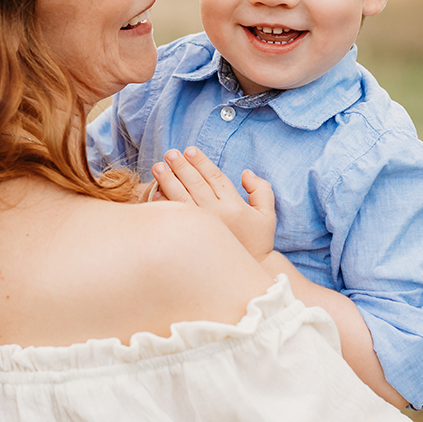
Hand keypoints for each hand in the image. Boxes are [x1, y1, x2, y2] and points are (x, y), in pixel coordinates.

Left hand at [151, 147, 275, 261]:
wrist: (249, 271)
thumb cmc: (258, 241)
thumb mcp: (267, 215)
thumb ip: (261, 189)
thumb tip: (245, 173)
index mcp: (234, 205)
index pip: (215, 177)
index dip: (202, 162)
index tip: (190, 150)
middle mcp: (217, 214)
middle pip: (195, 183)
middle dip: (181, 166)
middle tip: (170, 153)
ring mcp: (202, 226)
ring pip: (181, 197)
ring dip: (168, 180)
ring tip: (157, 167)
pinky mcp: (191, 238)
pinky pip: (175, 217)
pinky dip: (164, 203)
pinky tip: (155, 192)